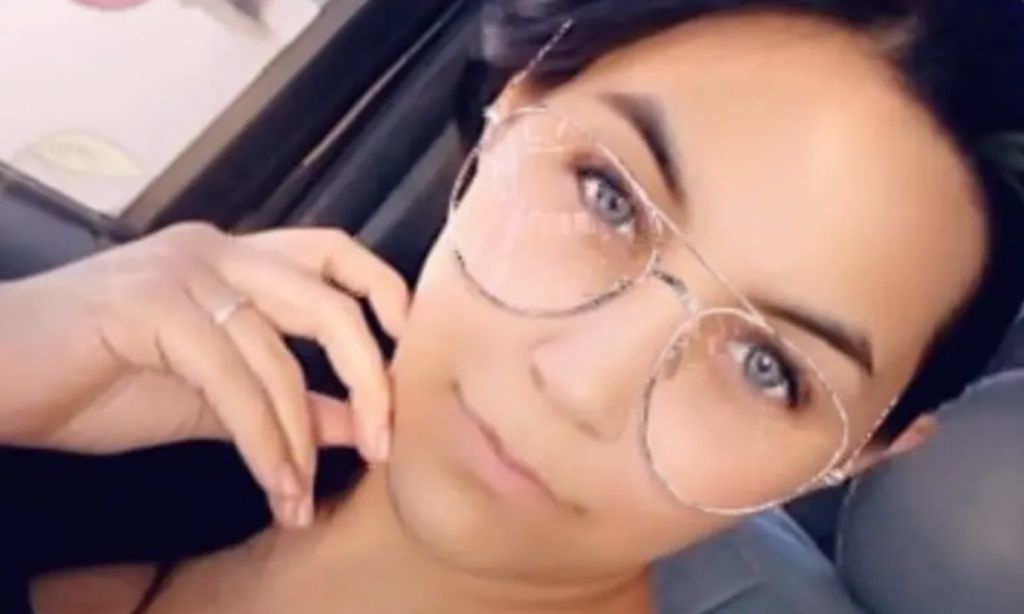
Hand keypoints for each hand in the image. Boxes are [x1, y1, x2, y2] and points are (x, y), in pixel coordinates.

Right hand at [0, 223, 409, 527]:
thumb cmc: (96, 379)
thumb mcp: (212, 396)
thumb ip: (288, 399)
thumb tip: (362, 422)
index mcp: (234, 257)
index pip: (332, 252)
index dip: (384, 290)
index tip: (410, 348)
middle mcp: (217, 250)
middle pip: (328, 299)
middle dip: (368, 376)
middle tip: (385, 443)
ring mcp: (183, 272)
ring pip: (280, 353)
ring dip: (302, 436)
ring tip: (302, 494)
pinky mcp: (151, 306)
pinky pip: (232, 381)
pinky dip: (263, 442)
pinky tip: (273, 485)